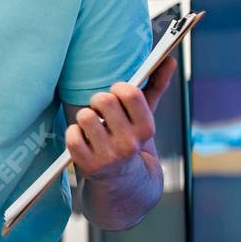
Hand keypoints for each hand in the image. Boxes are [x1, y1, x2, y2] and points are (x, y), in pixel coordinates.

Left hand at [67, 56, 173, 179]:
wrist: (123, 182)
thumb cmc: (131, 139)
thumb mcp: (145, 116)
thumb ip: (156, 85)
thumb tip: (169, 59)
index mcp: (146, 128)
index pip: (130, 92)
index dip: (118, 89)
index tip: (117, 96)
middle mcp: (129, 144)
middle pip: (104, 100)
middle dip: (99, 100)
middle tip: (101, 111)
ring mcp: (108, 156)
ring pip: (84, 116)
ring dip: (85, 117)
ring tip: (92, 126)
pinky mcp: (87, 165)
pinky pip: (71, 135)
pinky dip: (73, 133)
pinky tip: (82, 139)